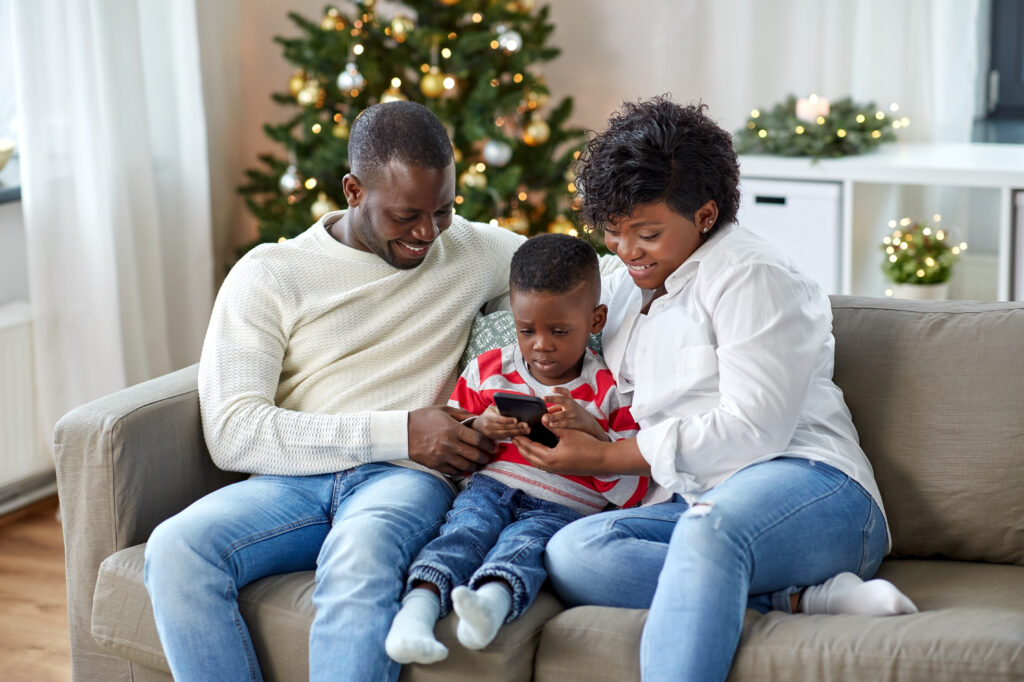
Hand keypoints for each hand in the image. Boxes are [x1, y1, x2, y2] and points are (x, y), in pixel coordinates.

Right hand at [408, 406, 495, 475]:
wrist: (402, 432)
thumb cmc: (423, 418)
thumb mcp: (443, 410)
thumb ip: (463, 414)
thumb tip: (478, 417)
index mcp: (453, 429)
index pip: (479, 440)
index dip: (489, 445)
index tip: (493, 446)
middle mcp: (450, 444)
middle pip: (476, 456)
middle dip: (486, 457)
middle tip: (489, 456)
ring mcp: (443, 456)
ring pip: (467, 466)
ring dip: (476, 466)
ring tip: (479, 463)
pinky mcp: (436, 465)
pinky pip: (455, 471)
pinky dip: (462, 470)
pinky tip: (464, 466)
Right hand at [473, 405, 530, 439]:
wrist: (478, 426)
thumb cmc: (487, 415)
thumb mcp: (491, 409)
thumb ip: (500, 409)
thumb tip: (512, 409)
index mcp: (488, 419)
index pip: (499, 420)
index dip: (508, 420)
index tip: (516, 420)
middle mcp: (490, 428)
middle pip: (505, 428)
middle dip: (516, 427)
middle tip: (526, 425)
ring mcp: (493, 434)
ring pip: (507, 433)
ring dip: (518, 432)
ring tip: (527, 430)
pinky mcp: (496, 438)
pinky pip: (507, 437)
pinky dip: (515, 435)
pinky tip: (522, 433)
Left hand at [514, 429, 650, 476]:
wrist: (604, 459)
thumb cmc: (588, 445)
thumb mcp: (569, 432)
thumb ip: (553, 425)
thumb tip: (542, 418)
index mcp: (550, 458)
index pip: (529, 448)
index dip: (520, 439)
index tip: (513, 432)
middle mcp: (551, 467)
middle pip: (529, 457)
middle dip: (521, 447)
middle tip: (514, 437)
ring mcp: (557, 470)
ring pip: (536, 462)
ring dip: (528, 453)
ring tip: (523, 443)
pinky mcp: (563, 470)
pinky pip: (544, 464)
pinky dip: (537, 457)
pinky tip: (539, 450)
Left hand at [540, 387, 609, 440]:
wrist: (591, 424)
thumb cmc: (576, 415)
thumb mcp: (568, 409)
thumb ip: (556, 409)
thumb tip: (546, 411)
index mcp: (570, 400)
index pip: (566, 392)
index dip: (559, 389)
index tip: (552, 389)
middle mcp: (573, 405)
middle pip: (563, 400)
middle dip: (553, 399)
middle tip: (543, 398)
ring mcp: (575, 414)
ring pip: (563, 414)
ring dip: (553, 416)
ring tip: (545, 417)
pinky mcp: (576, 423)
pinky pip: (566, 424)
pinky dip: (558, 424)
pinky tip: (551, 424)